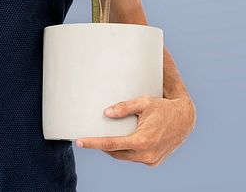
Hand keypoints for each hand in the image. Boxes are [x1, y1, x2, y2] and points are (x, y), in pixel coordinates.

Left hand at [75, 95, 195, 166]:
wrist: (185, 118)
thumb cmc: (163, 108)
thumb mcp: (143, 102)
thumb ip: (124, 107)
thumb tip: (106, 113)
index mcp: (142, 141)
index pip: (110, 144)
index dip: (93, 143)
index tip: (79, 142)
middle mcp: (147, 154)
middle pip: (115, 152)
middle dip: (101, 146)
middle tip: (88, 136)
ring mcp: (151, 160)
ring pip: (124, 157)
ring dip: (113, 149)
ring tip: (103, 136)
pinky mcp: (154, 161)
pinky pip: (134, 158)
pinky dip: (125, 151)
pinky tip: (121, 141)